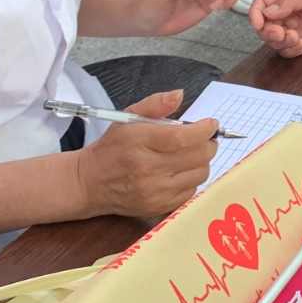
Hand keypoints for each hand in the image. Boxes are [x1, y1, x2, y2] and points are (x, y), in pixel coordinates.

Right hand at [75, 90, 218, 216]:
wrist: (89, 183)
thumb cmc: (112, 147)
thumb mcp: (127, 118)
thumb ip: (155, 104)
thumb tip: (179, 94)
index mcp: (139, 142)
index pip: (183, 137)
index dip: (204, 130)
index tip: (212, 124)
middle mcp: (148, 169)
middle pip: (197, 156)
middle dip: (208, 143)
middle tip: (205, 138)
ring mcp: (154, 191)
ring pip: (199, 174)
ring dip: (202, 161)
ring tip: (192, 154)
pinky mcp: (158, 207)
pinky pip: (192, 192)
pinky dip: (193, 179)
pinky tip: (182, 171)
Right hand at [249, 0, 301, 56]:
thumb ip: (290, 1)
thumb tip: (268, 11)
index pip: (262, 4)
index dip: (256, 13)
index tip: (258, 23)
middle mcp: (287, 13)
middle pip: (265, 26)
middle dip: (268, 32)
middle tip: (281, 34)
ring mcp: (294, 28)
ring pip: (274, 40)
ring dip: (280, 42)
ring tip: (296, 38)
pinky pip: (288, 50)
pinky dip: (290, 50)